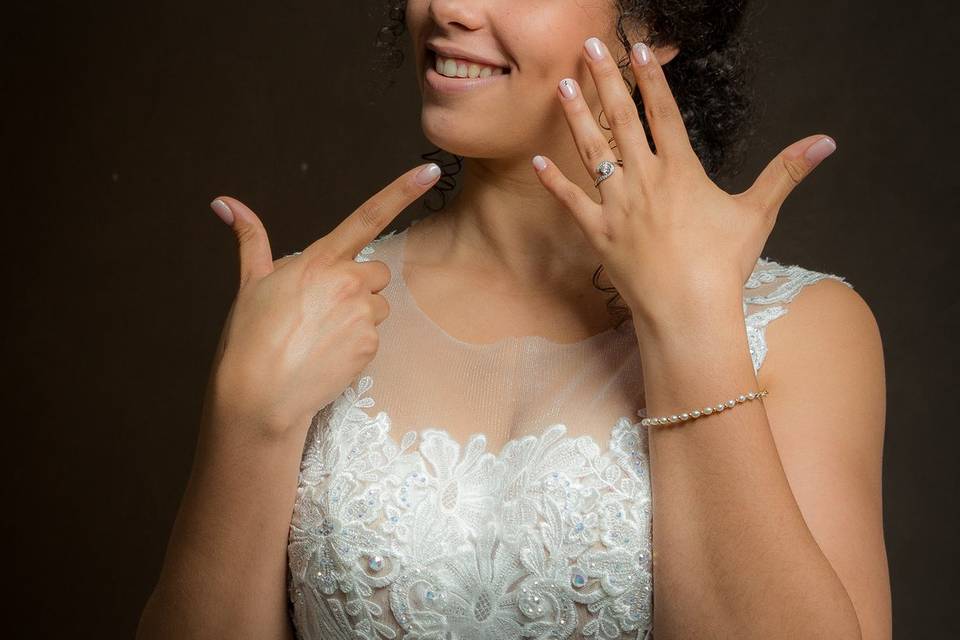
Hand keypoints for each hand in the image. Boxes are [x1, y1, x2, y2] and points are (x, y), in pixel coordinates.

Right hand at [202, 163, 441, 437]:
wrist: (261, 394)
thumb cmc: (250, 337)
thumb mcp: (251, 283)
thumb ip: (251, 239)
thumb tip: (225, 203)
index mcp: (319, 260)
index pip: (367, 217)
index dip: (402, 190)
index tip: (430, 171)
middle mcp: (347, 281)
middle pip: (377, 272)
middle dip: (360, 286)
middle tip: (324, 309)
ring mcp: (362, 314)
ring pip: (378, 306)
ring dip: (360, 316)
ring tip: (322, 335)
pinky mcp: (370, 344)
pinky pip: (375, 336)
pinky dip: (357, 344)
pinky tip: (328, 354)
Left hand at [532, 36, 837, 327]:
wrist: (688, 310)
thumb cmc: (723, 264)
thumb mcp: (758, 213)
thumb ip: (786, 171)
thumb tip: (826, 141)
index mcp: (681, 171)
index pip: (663, 112)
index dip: (650, 78)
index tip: (637, 48)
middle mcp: (644, 180)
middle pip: (622, 120)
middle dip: (605, 79)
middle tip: (587, 47)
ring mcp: (617, 205)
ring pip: (592, 152)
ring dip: (576, 117)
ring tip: (561, 87)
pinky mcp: (598, 233)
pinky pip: (570, 202)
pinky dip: (553, 182)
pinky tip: (536, 161)